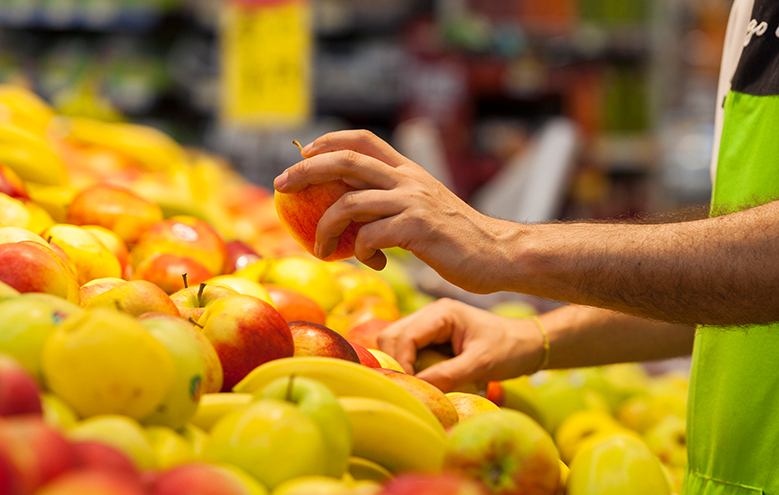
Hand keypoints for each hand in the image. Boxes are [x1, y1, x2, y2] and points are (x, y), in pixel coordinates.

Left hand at [274, 130, 514, 293]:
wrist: (498, 254)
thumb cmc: (456, 239)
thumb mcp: (422, 208)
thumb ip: (390, 204)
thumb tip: (349, 215)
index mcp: (408, 171)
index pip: (361, 139)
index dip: (326, 141)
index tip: (302, 153)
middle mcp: (408, 179)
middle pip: (345, 160)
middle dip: (306, 170)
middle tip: (280, 186)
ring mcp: (413, 201)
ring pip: (351, 201)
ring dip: (325, 227)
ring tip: (320, 249)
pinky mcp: (418, 229)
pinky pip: (370, 235)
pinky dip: (360, 250)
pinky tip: (372, 262)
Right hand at [376, 298, 546, 391]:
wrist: (528, 345)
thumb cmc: (509, 350)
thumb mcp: (481, 364)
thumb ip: (448, 375)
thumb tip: (417, 388)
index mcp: (441, 313)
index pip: (403, 336)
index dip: (400, 363)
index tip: (409, 388)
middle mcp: (430, 314)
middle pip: (391, 336)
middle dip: (394, 363)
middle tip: (408, 387)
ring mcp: (430, 326)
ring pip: (396, 343)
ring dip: (400, 365)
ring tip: (416, 385)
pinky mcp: (432, 339)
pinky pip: (409, 352)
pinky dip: (410, 366)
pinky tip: (422, 380)